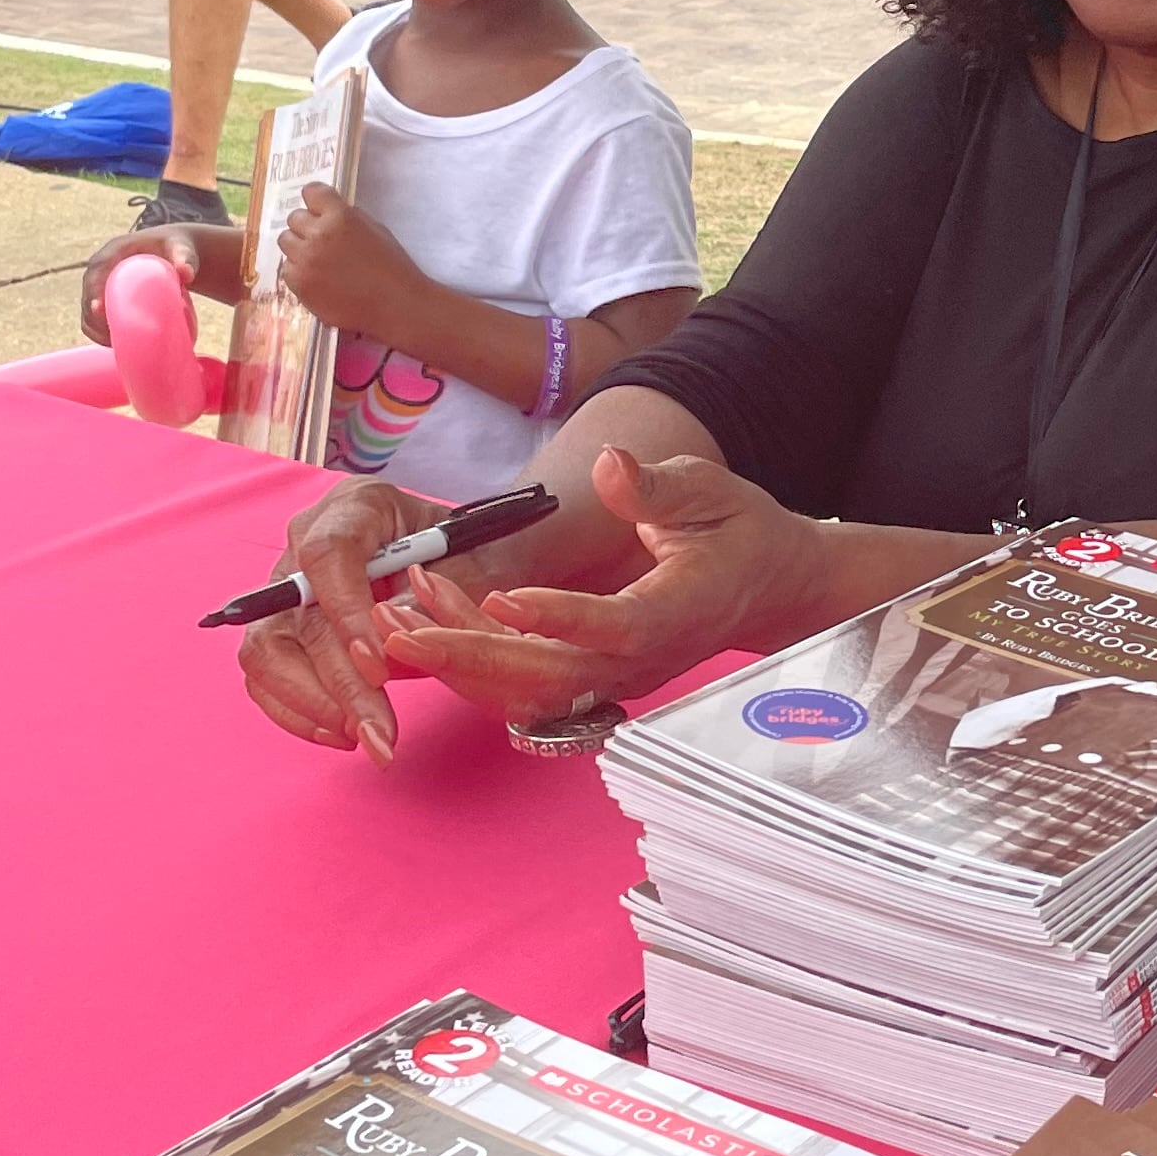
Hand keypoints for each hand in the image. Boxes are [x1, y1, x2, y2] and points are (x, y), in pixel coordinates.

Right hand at [76, 221, 219, 342]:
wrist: (174, 252)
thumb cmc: (177, 248)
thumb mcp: (181, 249)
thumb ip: (185, 258)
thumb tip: (187, 275)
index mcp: (115, 250)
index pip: (97, 269)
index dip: (93, 288)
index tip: (99, 308)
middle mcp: (103, 266)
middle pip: (88, 292)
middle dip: (93, 315)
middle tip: (111, 335)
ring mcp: (102, 283)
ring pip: (88, 309)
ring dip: (95, 328)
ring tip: (114, 343)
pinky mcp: (106, 297)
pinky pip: (93, 318)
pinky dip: (97, 332)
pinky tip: (111, 344)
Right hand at [235, 475, 454, 762]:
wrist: (473, 555)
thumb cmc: (476, 553)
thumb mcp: (474, 568)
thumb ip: (431, 604)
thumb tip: (386, 654)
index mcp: (358, 507)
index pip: (328, 555)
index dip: (346, 614)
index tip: (378, 667)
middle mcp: (309, 540)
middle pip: (295, 616)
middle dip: (338, 683)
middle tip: (381, 732)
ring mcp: (290, 587)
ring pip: (267, 652)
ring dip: (314, 705)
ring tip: (367, 738)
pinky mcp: (285, 628)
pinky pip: (269, 677)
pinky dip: (301, 712)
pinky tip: (344, 734)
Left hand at [274, 181, 413, 334]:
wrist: (394, 305)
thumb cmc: (391, 266)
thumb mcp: (375, 229)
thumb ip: (347, 218)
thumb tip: (327, 214)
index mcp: (340, 216)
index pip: (312, 192)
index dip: (315, 200)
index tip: (319, 208)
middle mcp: (318, 234)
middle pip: (294, 218)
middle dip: (307, 226)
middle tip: (322, 240)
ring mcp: (305, 260)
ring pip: (286, 242)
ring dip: (299, 247)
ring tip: (318, 260)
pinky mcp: (299, 284)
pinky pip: (287, 269)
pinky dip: (299, 271)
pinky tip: (318, 278)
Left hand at [376, 446, 824, 729]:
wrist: (762, 587)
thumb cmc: (737, 531)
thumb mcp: (709, 491)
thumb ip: (658, 486)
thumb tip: (610, 466)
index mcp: (677, 612)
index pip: (616, 627)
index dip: (560, 618)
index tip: (503, 598)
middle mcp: (640, 660)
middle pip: (551, 677)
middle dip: (471, 654)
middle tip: (403, 627)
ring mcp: (612, 677)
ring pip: (524, 689)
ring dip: (456, 660)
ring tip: (394, 621)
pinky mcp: (588, 677)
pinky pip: (520, 682)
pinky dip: (468, 659)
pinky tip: (420, 620)